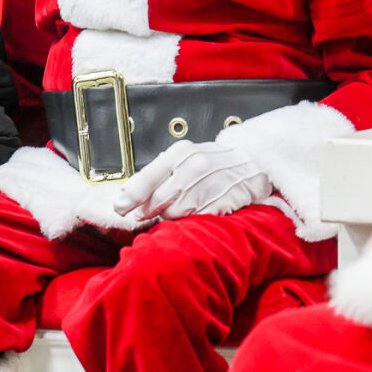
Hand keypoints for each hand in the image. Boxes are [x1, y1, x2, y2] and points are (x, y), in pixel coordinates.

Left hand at [113, 140, 271, 220]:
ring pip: (174, 212)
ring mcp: (208, 185)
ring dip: (171, 215)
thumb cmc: (213, 161)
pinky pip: (195, 219)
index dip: (130, 197)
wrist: (253, 162)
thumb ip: (158, 173)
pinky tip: (195, 210)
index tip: (119, 208)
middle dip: (148, 210)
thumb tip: (128, 192)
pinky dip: (191, 219)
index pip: (147, 178)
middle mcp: (193, 167)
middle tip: (143, 213)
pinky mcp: (222, 202)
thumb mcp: (184, 157)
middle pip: (158, 200)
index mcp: (180, 153)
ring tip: (179, 206)